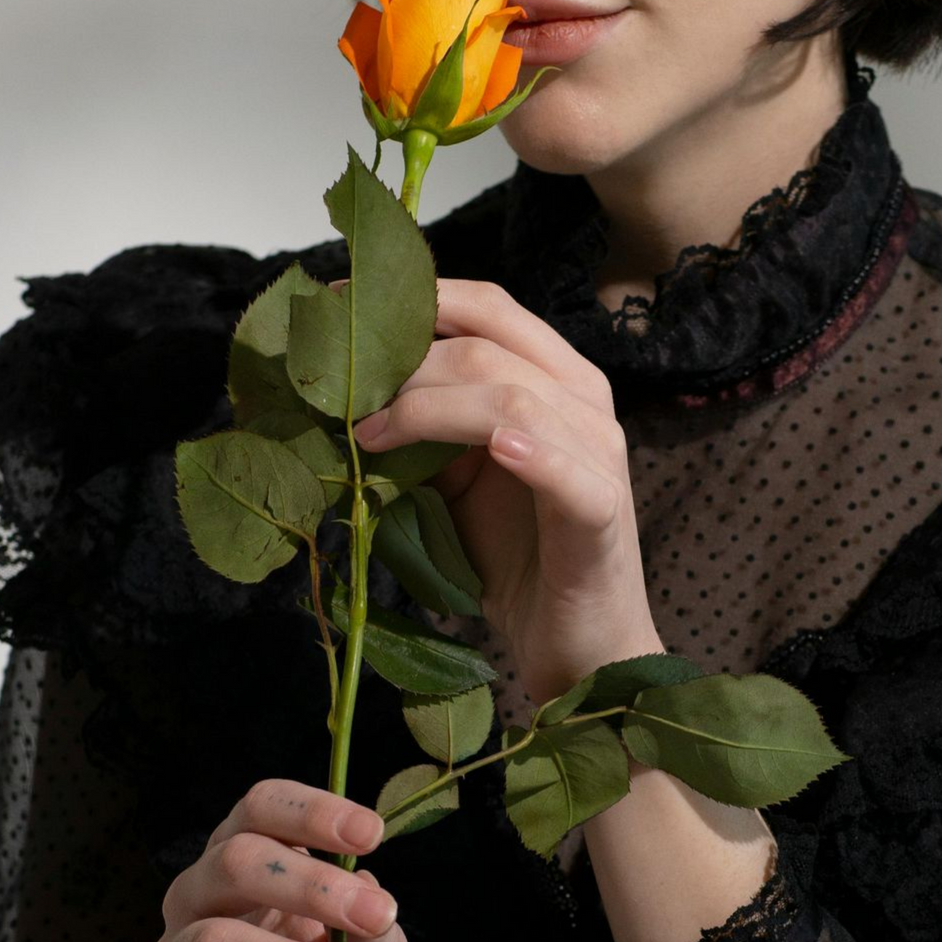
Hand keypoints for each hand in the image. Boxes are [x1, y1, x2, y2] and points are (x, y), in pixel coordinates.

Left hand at [344, 276, 664, 702]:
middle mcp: (585, 402)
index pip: (490, 308)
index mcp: (555, 379)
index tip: (342, 308)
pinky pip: (568, 471)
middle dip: (404, 364)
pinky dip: (531, 452)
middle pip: (489, 347)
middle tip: (339, 394)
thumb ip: (429, 425)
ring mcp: (600, 455)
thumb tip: (345, 389)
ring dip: (429, 409)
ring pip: (514, 397)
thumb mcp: (461, 476)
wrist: (579, 644)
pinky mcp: (603, 512)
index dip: (418, 298)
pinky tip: (495, 450)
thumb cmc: (521, 555)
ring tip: (370, 435)